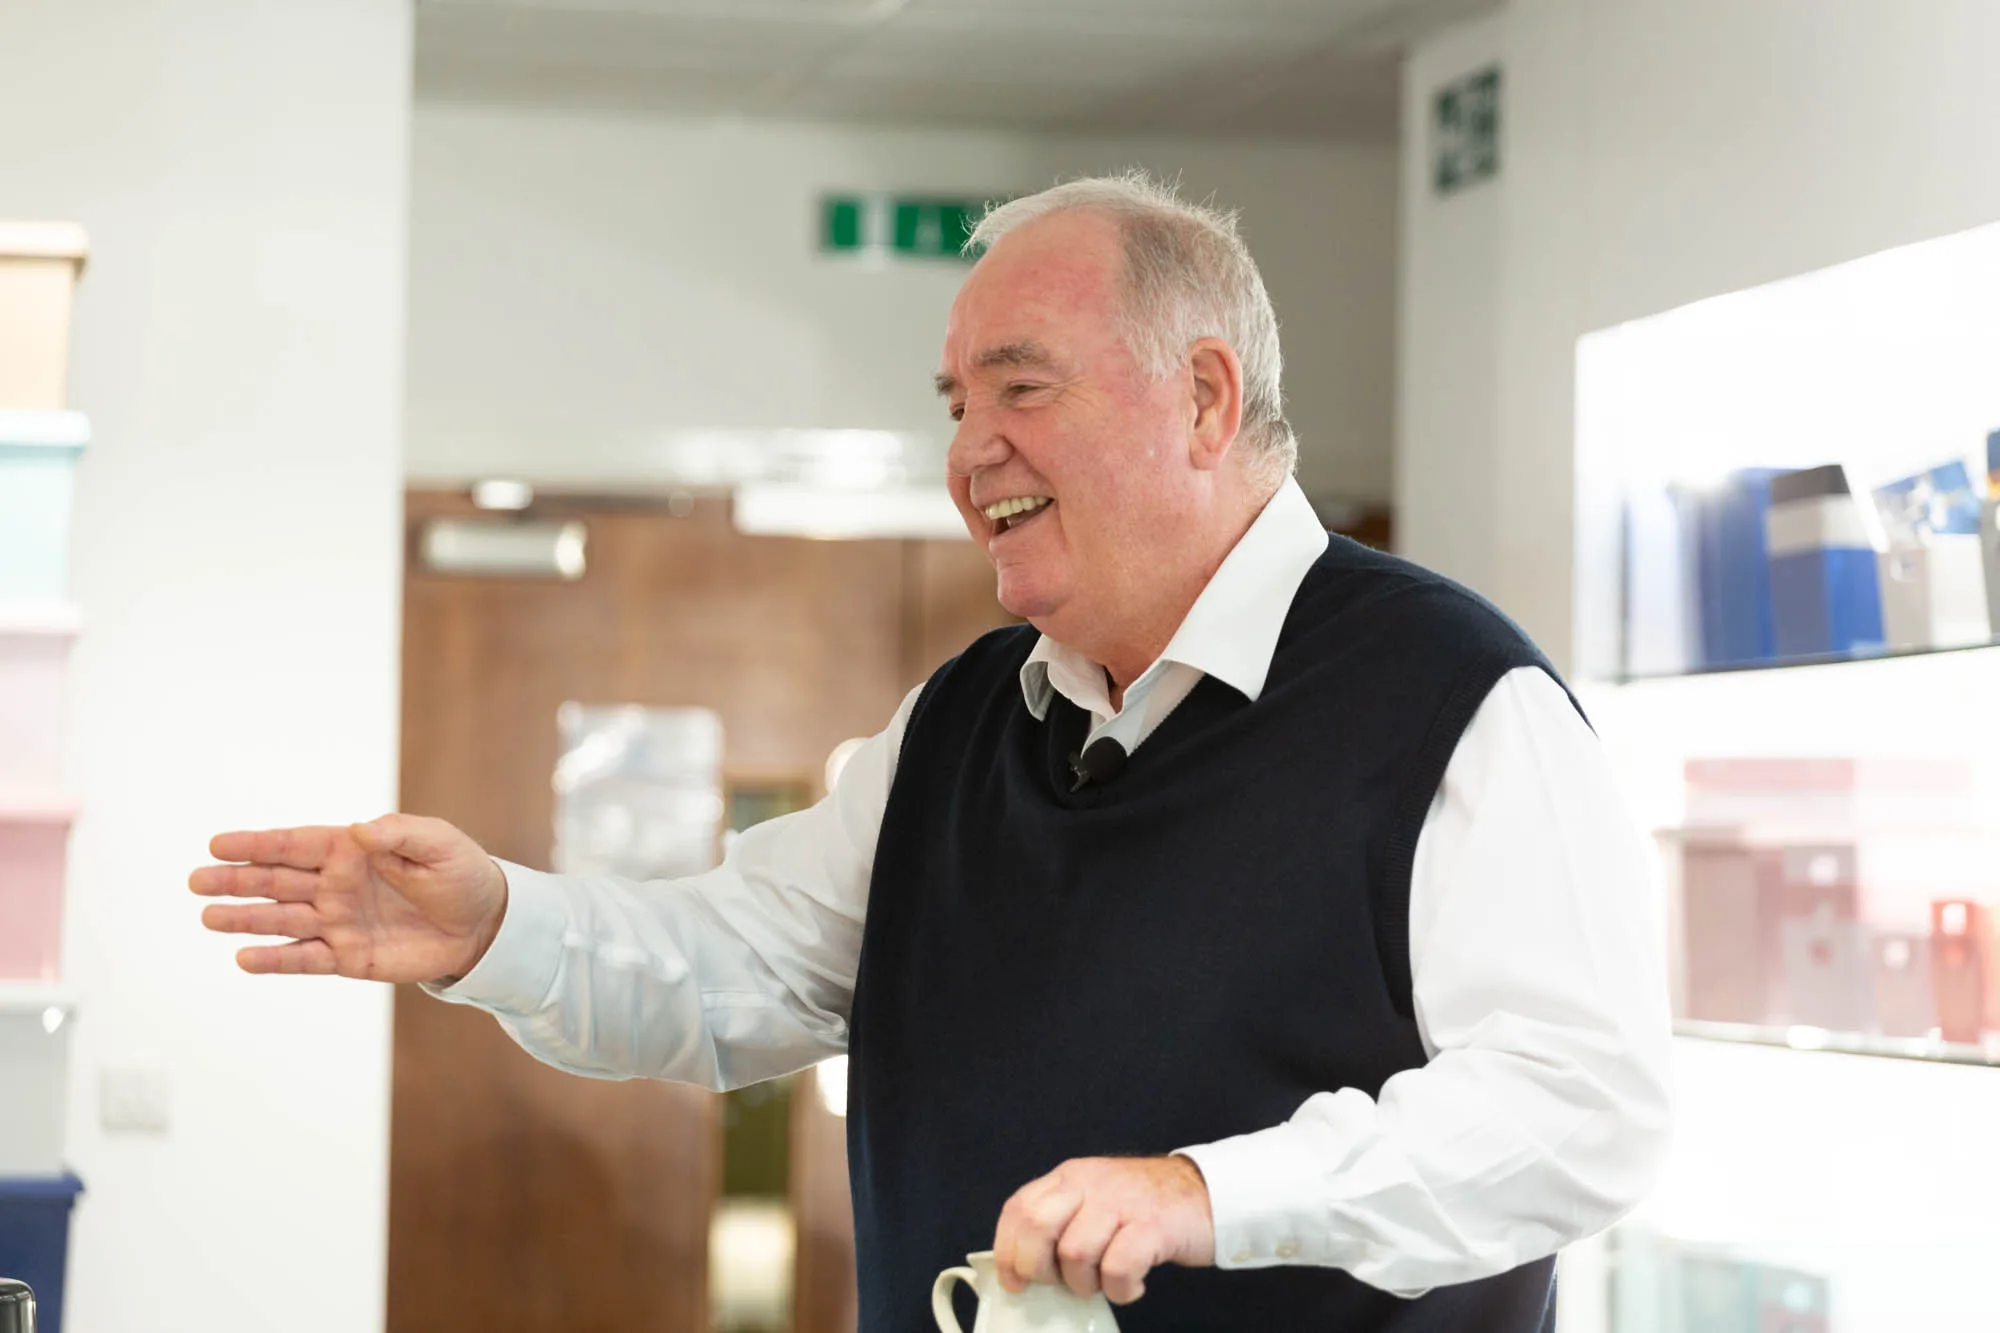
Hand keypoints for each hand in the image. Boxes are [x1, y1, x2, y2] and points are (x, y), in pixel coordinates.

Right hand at [190, 814, 507, 982]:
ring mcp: (338, 922)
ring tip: (209, 917)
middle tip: (196, 880)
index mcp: (352, 851)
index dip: (257, 845)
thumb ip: (398, 834)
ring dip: (245, 919)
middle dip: (237, 880)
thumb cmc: (462, 874)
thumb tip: (358, 830)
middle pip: (276, 881)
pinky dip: (276, 960)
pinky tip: (245, 958)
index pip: (295, 845)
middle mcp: (335, 885)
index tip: (218, 845)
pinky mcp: (348, 957)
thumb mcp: (439, 843)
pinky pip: (306, 959)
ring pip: (282, 920)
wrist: (485, 925)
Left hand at [993, 1156, 1214, 1305]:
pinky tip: (1133, 1284)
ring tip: (1106, 1281)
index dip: (1008, 1251)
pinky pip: (1118, 1267)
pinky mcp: (1152, 1226)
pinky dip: (1121, 1289)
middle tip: (1064, 1283)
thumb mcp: (1095, 1200)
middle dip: (1041, 1269)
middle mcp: (1090, 1184)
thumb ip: (1062, 1221)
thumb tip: (1024, 1267)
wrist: (1206, 1192)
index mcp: (1070, 1177)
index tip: (1015, 1281)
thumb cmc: (1145, 1207)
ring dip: (1086, 1283)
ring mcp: (1121, 1202)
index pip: (1019, 1209)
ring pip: (1075, 1253)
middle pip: (1038, 1228)